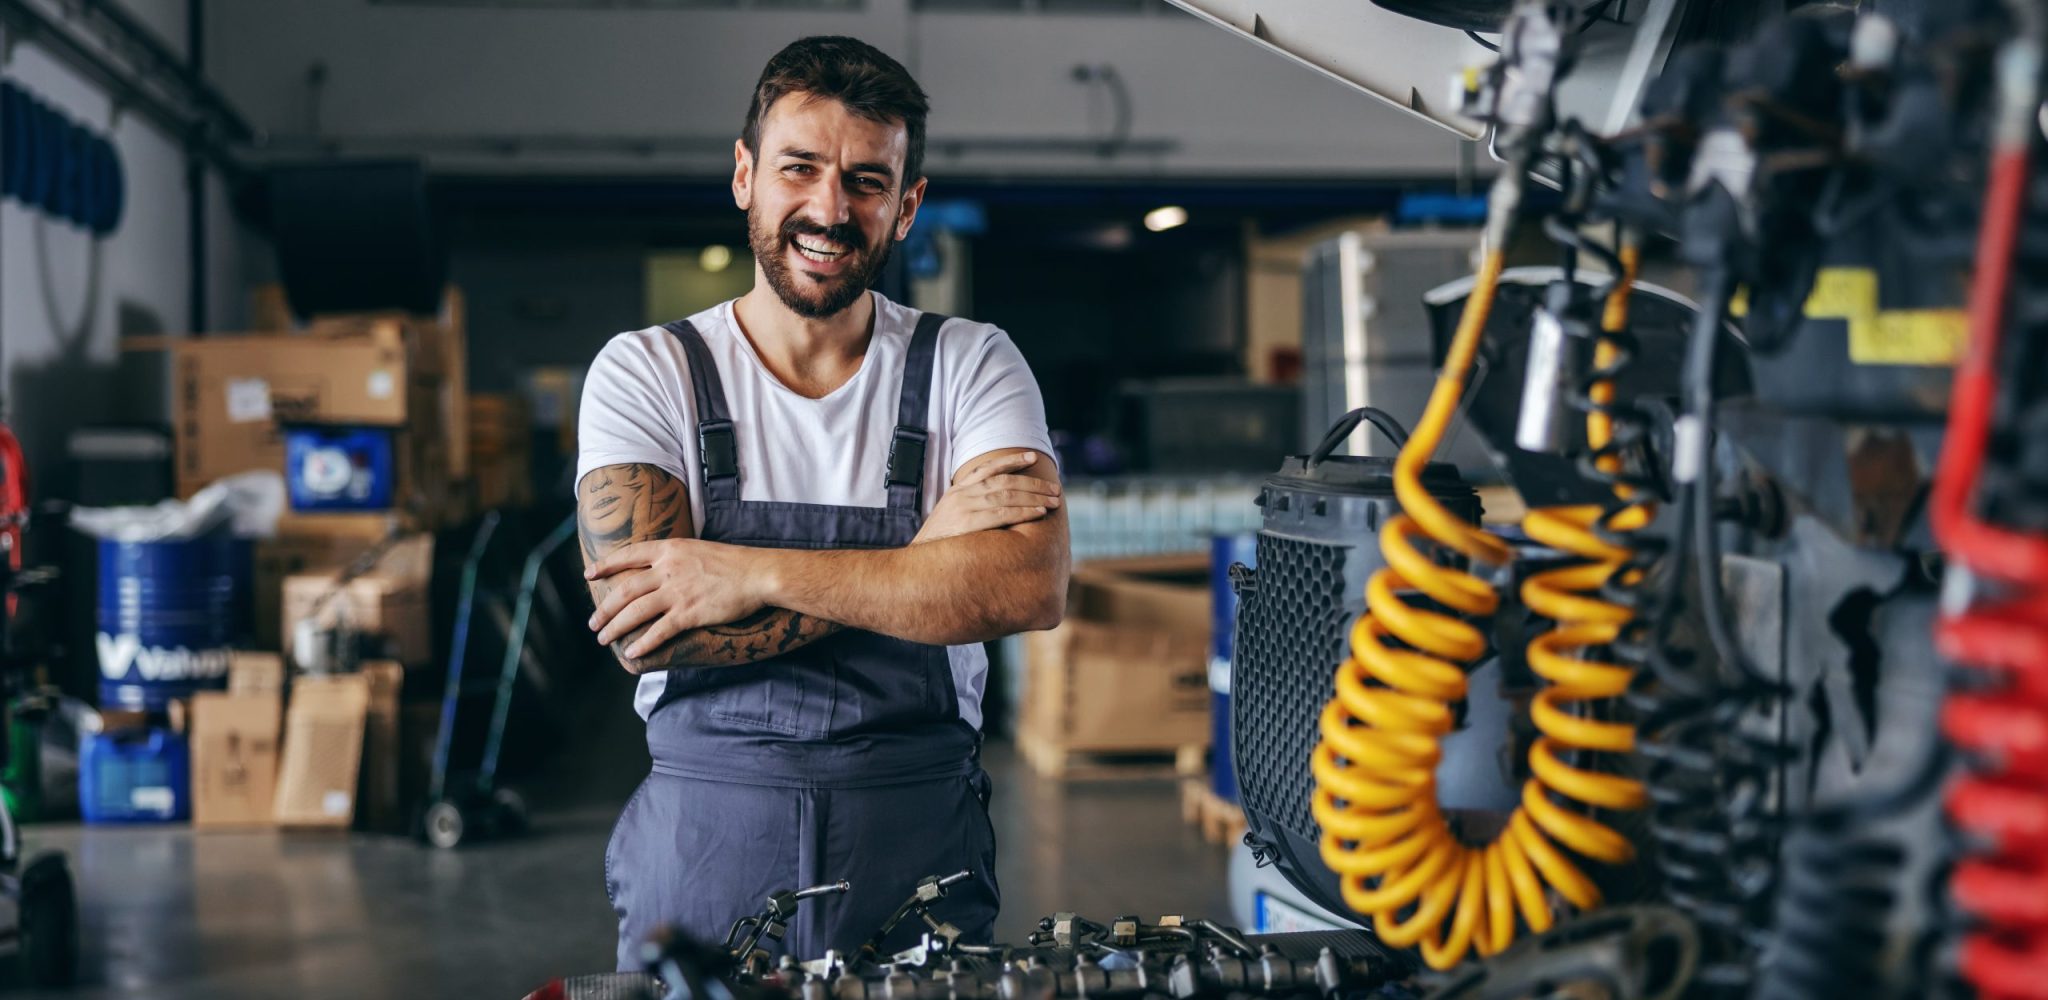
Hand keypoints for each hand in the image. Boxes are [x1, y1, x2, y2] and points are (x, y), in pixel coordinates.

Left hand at [584, 539, 768, 656]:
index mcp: (670, 550)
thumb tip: (659, 569)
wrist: (758, 574)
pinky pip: (659, 631)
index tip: (589, 575)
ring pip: (635, 611)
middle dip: (604, 608)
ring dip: (615, 627)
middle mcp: (668, 569)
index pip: (628, 555)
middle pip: (625, 589)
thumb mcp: (698, 549)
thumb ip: (675, 558)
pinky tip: (632, 652)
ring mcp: (678, 591)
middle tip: (593, 623)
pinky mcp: (690, 613)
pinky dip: (643, 643)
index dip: (605, 566)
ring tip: (603, 639)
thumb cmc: (734, 563)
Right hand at [913, 451, 1062, 544]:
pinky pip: (1002, 514)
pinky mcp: (968, 524)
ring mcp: (964, 508)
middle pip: (1004, 481)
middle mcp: (962, 495)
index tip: (1032, 457)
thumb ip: (970, 507)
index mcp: (957, 490)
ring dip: (1034, 497)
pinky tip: (1039, 513)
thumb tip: (997, 507)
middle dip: (1032, 484)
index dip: (1012, 461)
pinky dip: (1023, 512)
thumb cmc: (938, 543)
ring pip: (1006, 495)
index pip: (988, 468)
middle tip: (1055, 489)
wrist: (917, 560)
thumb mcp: (950, 517)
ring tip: (1054, 501)